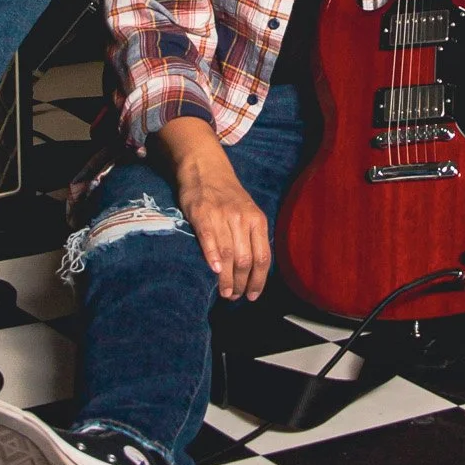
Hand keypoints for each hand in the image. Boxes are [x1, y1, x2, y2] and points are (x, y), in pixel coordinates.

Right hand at [171, 144, 271, 299]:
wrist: (205, 167)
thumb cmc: (227, 194)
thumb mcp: (248, 211)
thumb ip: (252, 236)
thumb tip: (255, 269)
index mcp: (257, 219)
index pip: (263, 257)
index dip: (259, 280)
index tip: (252, 296)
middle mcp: (242, 218)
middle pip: (246, 260)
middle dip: (241, 284)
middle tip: (234, 297)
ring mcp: (222, 215)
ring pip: (229, 255)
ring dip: (226, 279)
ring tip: (224, 293)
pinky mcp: (202, 213)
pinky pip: (209, 239)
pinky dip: (212, 257)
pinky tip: (214, 271)